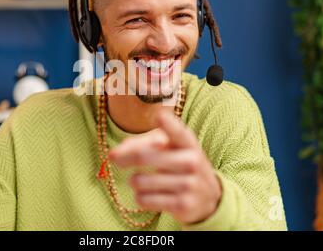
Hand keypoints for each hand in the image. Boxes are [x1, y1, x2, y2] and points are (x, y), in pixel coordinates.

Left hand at [109, 109, 221, 224]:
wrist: (209, 196)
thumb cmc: (180, 164)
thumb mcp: (170, 149)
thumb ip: (143, 143)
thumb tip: (116, 153)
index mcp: (188, 142)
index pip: (178, 132)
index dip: (168, 124)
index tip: (159, 117)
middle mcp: (192, 161)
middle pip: (143, 157)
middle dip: (123, 158)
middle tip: (113, 157)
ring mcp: (189, 184)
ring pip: (139, 181)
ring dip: (134, 181)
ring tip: (143, 181)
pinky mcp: (182, 205)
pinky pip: (144, 199)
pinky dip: (140, 197)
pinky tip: (150, 195)